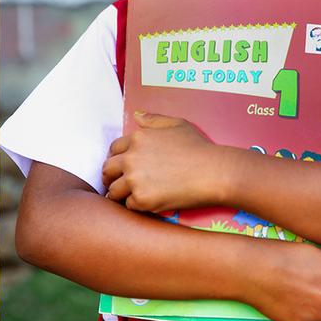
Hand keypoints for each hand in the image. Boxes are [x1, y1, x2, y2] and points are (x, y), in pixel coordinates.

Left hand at [101, 111, 227, 212]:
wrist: (213, 172)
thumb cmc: (198, 148)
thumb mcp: (176, 124)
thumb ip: (153, 120)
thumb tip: (136, 115)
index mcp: (137, 138)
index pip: (113, 149)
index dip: (117, 158)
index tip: (122, 166)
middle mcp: (131, 158)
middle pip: (107, 170)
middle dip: (112, 177)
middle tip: (120, 184)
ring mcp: (135, 179)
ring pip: (113, 191)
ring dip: (121, 194)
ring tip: (131, 196)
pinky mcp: (142, 199)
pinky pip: (128, 205)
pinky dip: (136, 206)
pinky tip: (147, 203)